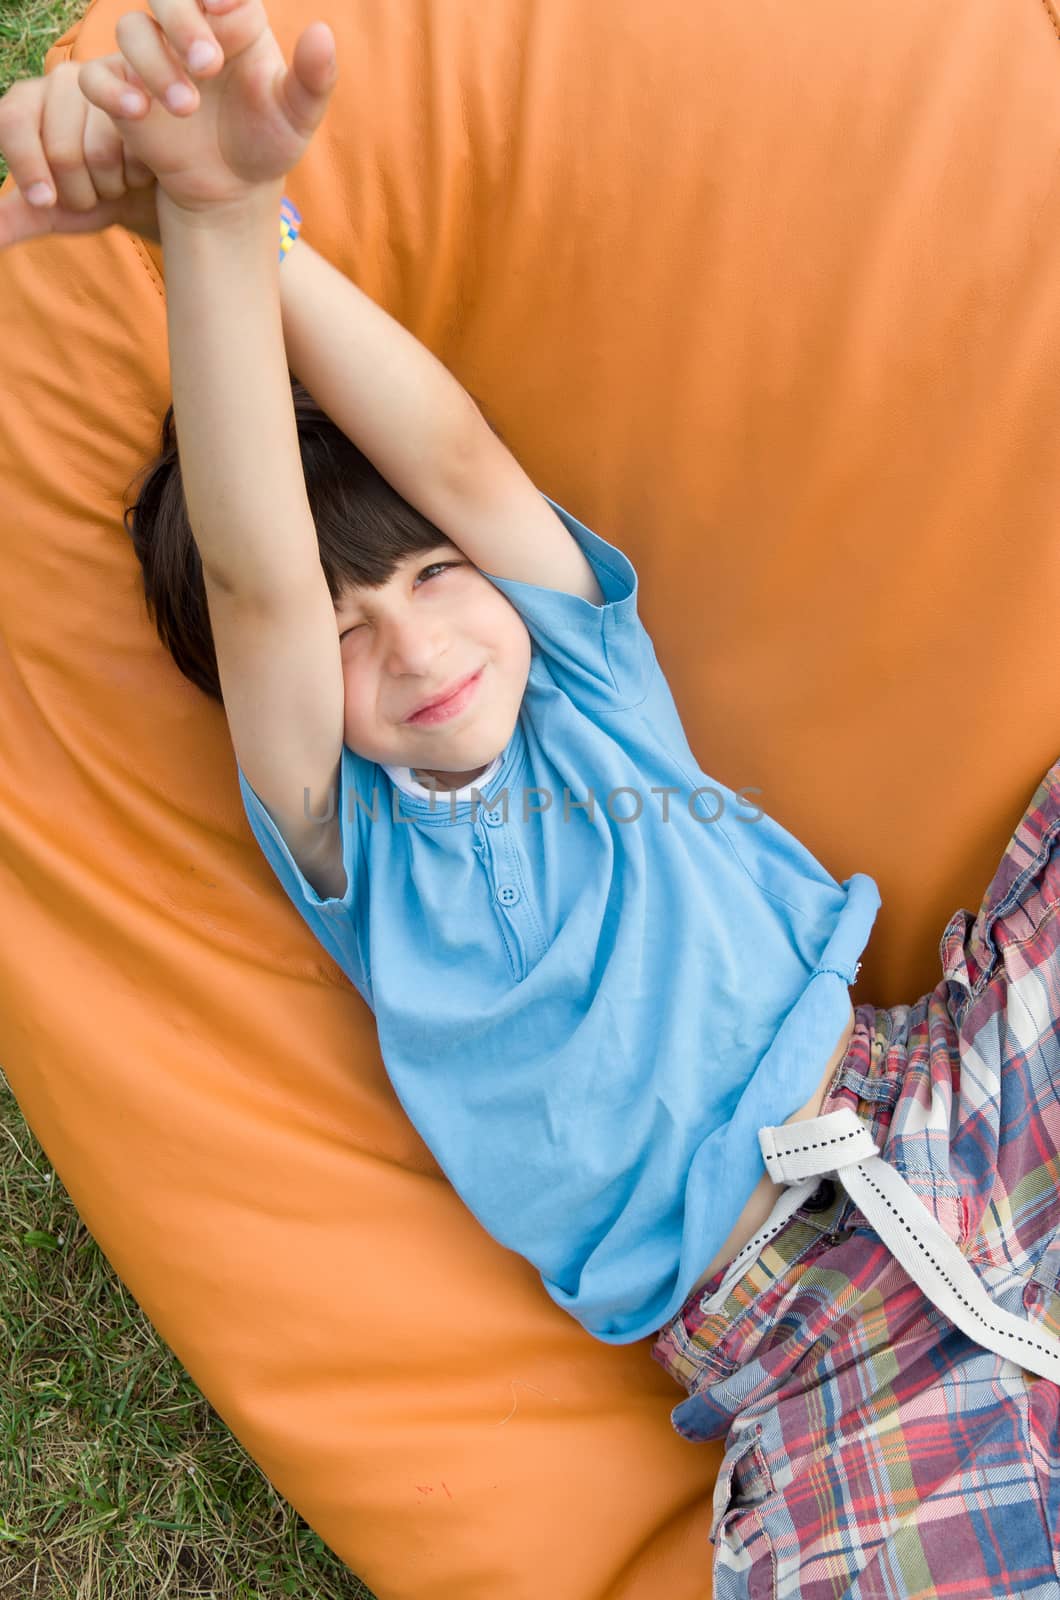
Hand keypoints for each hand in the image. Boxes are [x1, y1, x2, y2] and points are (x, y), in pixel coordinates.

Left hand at [0, 61, 159, 252]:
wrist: (149, 191)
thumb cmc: (95, 193)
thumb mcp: (51, 210)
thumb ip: (11, 218)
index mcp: (27, 102)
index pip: (12, 122)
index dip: (28, 168)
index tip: (45, 202)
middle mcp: (60, 81)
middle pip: (61, 152)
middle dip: (80, 192)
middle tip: (95, 188)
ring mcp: (105, 78)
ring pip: (101, 153)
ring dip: (114, 185)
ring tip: (122, 177)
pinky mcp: (143, 89)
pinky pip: (137, 148)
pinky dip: (140, 172)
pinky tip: (147, 164)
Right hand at [78, 0, 336, 216]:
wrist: (233, 191)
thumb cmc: (267, 142)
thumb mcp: (297, 115)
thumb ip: (313, 77)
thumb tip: (323, 32)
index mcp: (232, 19)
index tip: (227, 10)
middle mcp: (187, 28)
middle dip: (183, 22)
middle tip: (208, 66)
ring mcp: (151, 58)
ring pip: (132, 30)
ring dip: (155, 64)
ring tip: (187, 108)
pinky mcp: (123, 92)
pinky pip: (98, 77)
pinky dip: (111, 90)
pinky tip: (138, 112)